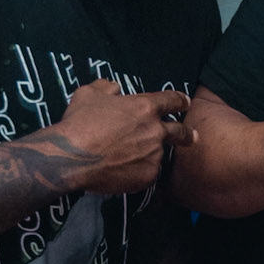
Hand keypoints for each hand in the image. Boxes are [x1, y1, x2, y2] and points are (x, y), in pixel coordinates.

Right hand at [52, 78, 190, 194]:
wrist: (73, 157)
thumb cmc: (80, 123)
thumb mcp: (89, 94)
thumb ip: (106, 87)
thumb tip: (115, 87)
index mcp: (145, 107)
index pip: (172, 100)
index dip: (180, 101)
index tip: (186, 103)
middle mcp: (156, 131)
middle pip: (180, 131)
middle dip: (187, 134)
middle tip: (191, 137)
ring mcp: (154, 155)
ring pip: (159, 154)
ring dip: (151, 153)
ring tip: (134, 157)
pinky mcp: (148, 176)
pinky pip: (148, 172)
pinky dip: (140, 170)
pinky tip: (125, 170)